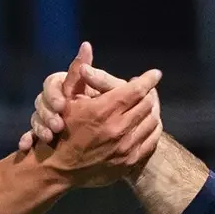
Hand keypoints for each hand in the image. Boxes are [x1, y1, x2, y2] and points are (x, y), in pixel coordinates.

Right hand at [33, 46, 163, 186]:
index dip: (148, 79)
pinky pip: (151, 141)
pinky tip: (147, 124)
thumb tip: (86, 45)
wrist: (59, 168)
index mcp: (103, 110)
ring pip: (152, 122)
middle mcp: (118, 128)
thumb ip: (79, 72)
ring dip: (152, 110)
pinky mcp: (129, 162)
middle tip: (148, 89)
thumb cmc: (61, 129)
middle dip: (149, 93)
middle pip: (147, 104)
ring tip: (148, 105)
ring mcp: (125, 147)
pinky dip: (152, 129)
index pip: (137, 89)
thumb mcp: (66, 98)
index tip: (155, 73)